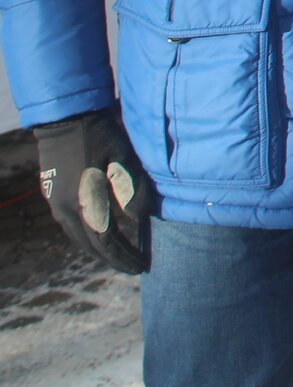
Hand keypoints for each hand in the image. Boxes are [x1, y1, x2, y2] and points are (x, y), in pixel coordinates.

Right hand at [34, 109, 154, 273]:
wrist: (66, 120)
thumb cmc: (101, 137)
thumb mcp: (124, 161)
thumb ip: (132, 192)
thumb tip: (139, 222)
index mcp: (84, 205)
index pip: (107, 243)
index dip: (125, 257)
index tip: (143, 266)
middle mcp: (66, 211)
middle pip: (91, 247)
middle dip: (114, 259)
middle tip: (135, 267)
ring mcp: (56, 205)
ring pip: (79, 239)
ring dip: (100, 251)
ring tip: (121, 256)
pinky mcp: (54, 197)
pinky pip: (72, 227)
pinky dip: (88, 237)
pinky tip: (100, 237)